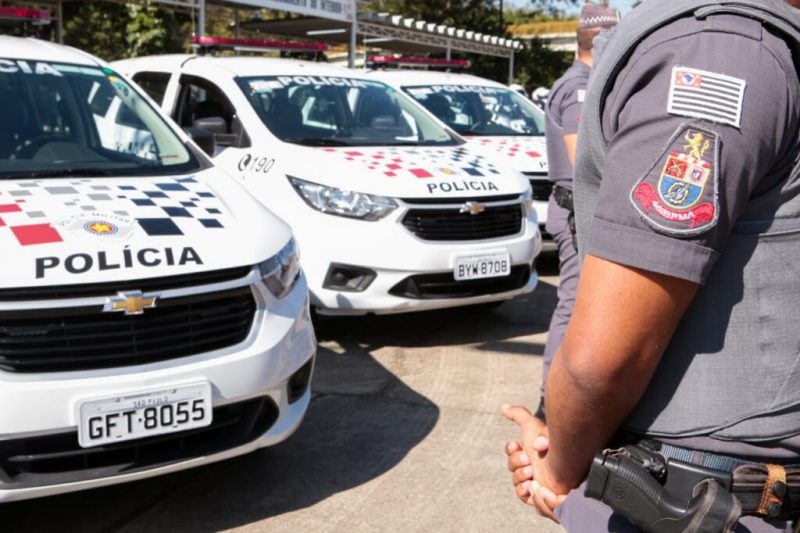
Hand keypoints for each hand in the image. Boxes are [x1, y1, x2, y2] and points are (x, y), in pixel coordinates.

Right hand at [502, 404, 566, 521]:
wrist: (566, 466)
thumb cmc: (550, 445)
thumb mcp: (533, 426)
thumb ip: (518, 414)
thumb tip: (503, 407)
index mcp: (531, 450)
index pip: (511, 452)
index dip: (511, 450)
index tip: (517, 446)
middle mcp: (533, 465)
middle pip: (511, 467)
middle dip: (517, 463)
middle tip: (529, 461)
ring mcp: (536, 481)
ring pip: (516, 482)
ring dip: (521, 476)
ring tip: (532, 473)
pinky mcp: (539, 496)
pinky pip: (523, 496)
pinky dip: (524, 490)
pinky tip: (533, 485)